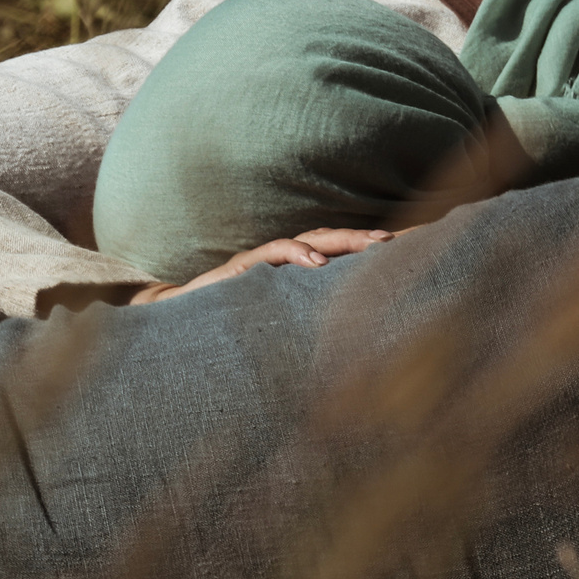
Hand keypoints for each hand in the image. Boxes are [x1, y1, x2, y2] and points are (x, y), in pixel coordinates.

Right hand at [124, 228, 393, 304]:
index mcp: (293, 274)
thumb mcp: (276, 322)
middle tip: (395, 241)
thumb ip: (303, 317)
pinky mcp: (241, 269)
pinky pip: (271, 254)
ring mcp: (262, 262)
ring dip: (341, 241)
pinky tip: (316, 261)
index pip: (336, 255)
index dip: (366, 251)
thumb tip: (350, 338)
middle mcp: (282, 262)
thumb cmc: (230, 326)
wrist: (176, 322)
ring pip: (308, 241)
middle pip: (330, 242)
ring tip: (371, 244)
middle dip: (363, 240)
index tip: (402, 251)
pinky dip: (295, 253)